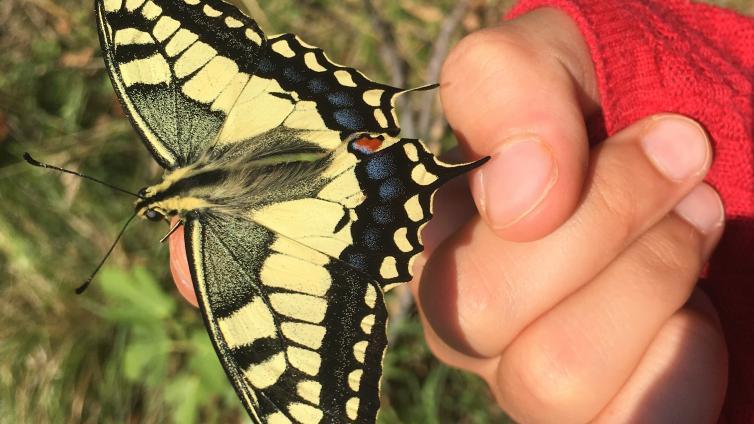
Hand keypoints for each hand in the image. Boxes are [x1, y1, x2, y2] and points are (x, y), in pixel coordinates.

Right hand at [412, 8, 727, 422]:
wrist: (664, 146)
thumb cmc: (597, 102)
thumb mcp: (547, 58)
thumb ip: (502, 89)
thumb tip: (518, 198)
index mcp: (443, 251)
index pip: (472, 282)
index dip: (590, 214)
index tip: (667, 139)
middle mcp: (468, 332)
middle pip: (511, 339)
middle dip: (628, 240)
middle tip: (689, 172)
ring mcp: (526, 385)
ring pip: (563, 387)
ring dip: (659, 290)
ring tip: (695, 231)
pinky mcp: (599, 412)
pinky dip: (687, 362)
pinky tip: (692, 313)